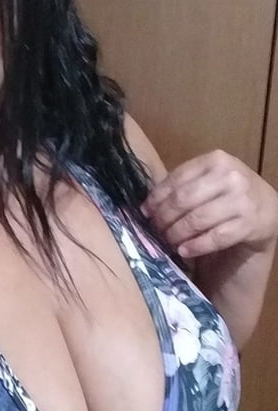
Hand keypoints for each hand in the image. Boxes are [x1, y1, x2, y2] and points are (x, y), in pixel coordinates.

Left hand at [142, 149, 277, 257]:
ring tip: (167, 241)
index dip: (157, 198)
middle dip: (164, 218)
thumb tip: (146, 206)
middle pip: (184, 200)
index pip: (177, 179)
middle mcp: (231, 176)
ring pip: (197, 219)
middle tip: (155, 230)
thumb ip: (182, 186)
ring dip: (176, 234)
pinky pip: (216, 238)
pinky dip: (196, 246)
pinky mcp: (250, 224)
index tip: (145, 212)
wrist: (266, 209)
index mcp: (216, 160)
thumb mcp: (208, 182)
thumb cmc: (227, 195)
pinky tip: (184, 251)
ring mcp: (242, 200)